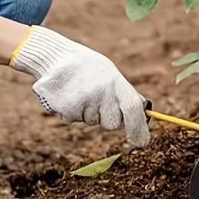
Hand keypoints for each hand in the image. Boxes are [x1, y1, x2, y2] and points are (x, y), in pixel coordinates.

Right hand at [9, 26, 149, 146]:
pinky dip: (70, 110)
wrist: (55, 56)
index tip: (142, 142)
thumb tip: (143, 111)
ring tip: (78, 90)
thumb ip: (123, 93)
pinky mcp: (67, 108)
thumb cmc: (87, 67)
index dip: (139, 127)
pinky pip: (72, 119)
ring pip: (91, 121)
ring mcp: (85, 100)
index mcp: (116, 81)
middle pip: (111, 123)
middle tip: (96, 98)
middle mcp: (102, 92)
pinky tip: (67, 94)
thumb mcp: (109, 73)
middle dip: (105, 118)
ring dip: (85, 111)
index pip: (133, 108)